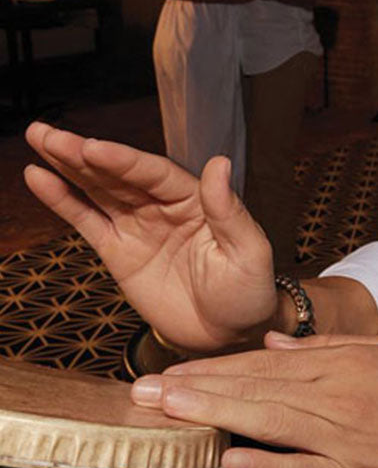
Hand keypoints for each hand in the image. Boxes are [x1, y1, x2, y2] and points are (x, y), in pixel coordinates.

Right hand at [23, 123, 275, 352]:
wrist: (229, 334)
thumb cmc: (247, 292)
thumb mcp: (248, 253)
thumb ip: (229, 211)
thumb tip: (220, 164)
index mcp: (197, 200)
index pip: (155, 174)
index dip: (124, 161)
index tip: (94, 147)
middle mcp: (164, 206)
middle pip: (119, 174)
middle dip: (83, 153)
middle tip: (46, 133)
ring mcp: (139, 227)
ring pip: (98, 190)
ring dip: (67, 166)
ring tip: (39, 137)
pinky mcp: (119, 252)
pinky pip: (87, 222)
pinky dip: (63, 201)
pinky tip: (39, 178)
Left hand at [130, 333, 377, 467]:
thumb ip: (329, 345)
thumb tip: (272, 338)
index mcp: (346, 363)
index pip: (269, 361)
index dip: (217, 366)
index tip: (173, 369)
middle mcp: (341, 395)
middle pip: (260, 388)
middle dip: (198, 388)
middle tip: (144, 391)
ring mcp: (346, 437)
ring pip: (272, 422)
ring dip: (216, 415)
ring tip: (168, 412)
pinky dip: (268, 465)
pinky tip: (231, 460)